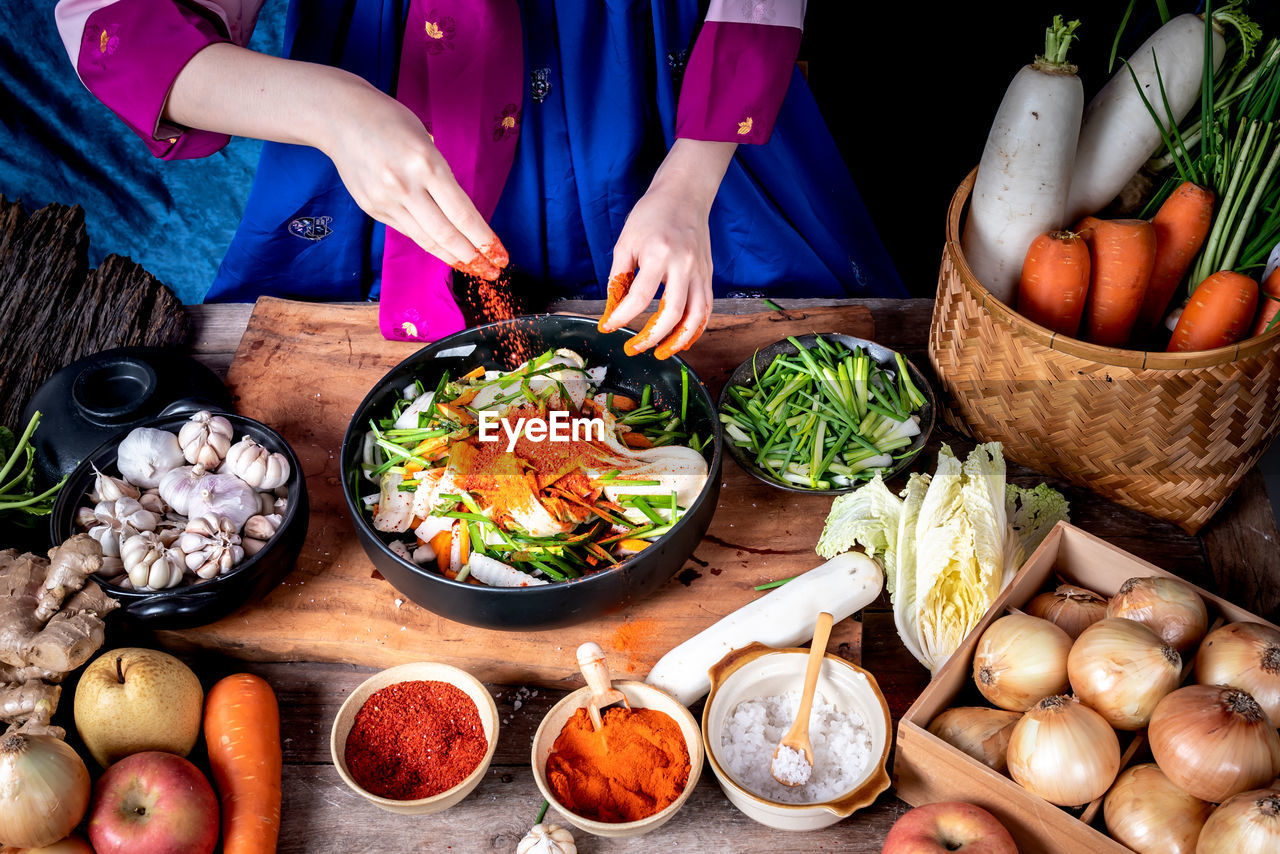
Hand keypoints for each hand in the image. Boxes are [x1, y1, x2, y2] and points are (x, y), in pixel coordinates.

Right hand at [325, 87, 505, 277]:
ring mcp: (386, 200)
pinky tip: (443, 249)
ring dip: (452, 257)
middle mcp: (406, 186)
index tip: (500, 255)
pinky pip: (407, 231)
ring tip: (471, 267)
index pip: (463, 214)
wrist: (341, 118)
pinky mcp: (372, 208)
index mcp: (427, 164)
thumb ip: (441, 177)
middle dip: (472, 257)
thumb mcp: (426, 140)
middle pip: (446, 234)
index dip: (484, 240)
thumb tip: (460, 213)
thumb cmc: (391, 122)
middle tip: (491, 272)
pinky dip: (428, 242)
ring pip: (426, 240)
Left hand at [601, 140, 735, 356]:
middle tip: (633, 349)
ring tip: (662, 353)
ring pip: (696, 317)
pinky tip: (682, 339)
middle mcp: (684, 265)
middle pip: (672, 313)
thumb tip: (612, 310)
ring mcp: (700, 272)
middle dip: (651, 337)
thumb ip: (618, 277)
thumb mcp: (625, 241)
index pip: (639, 297)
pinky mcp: (708, 275)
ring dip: (679, 341)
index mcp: (659, 255)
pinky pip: (706, 309)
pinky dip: (695, 329)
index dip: (622, 317)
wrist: (685, 195)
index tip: (608, 327)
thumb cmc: (651, 215)